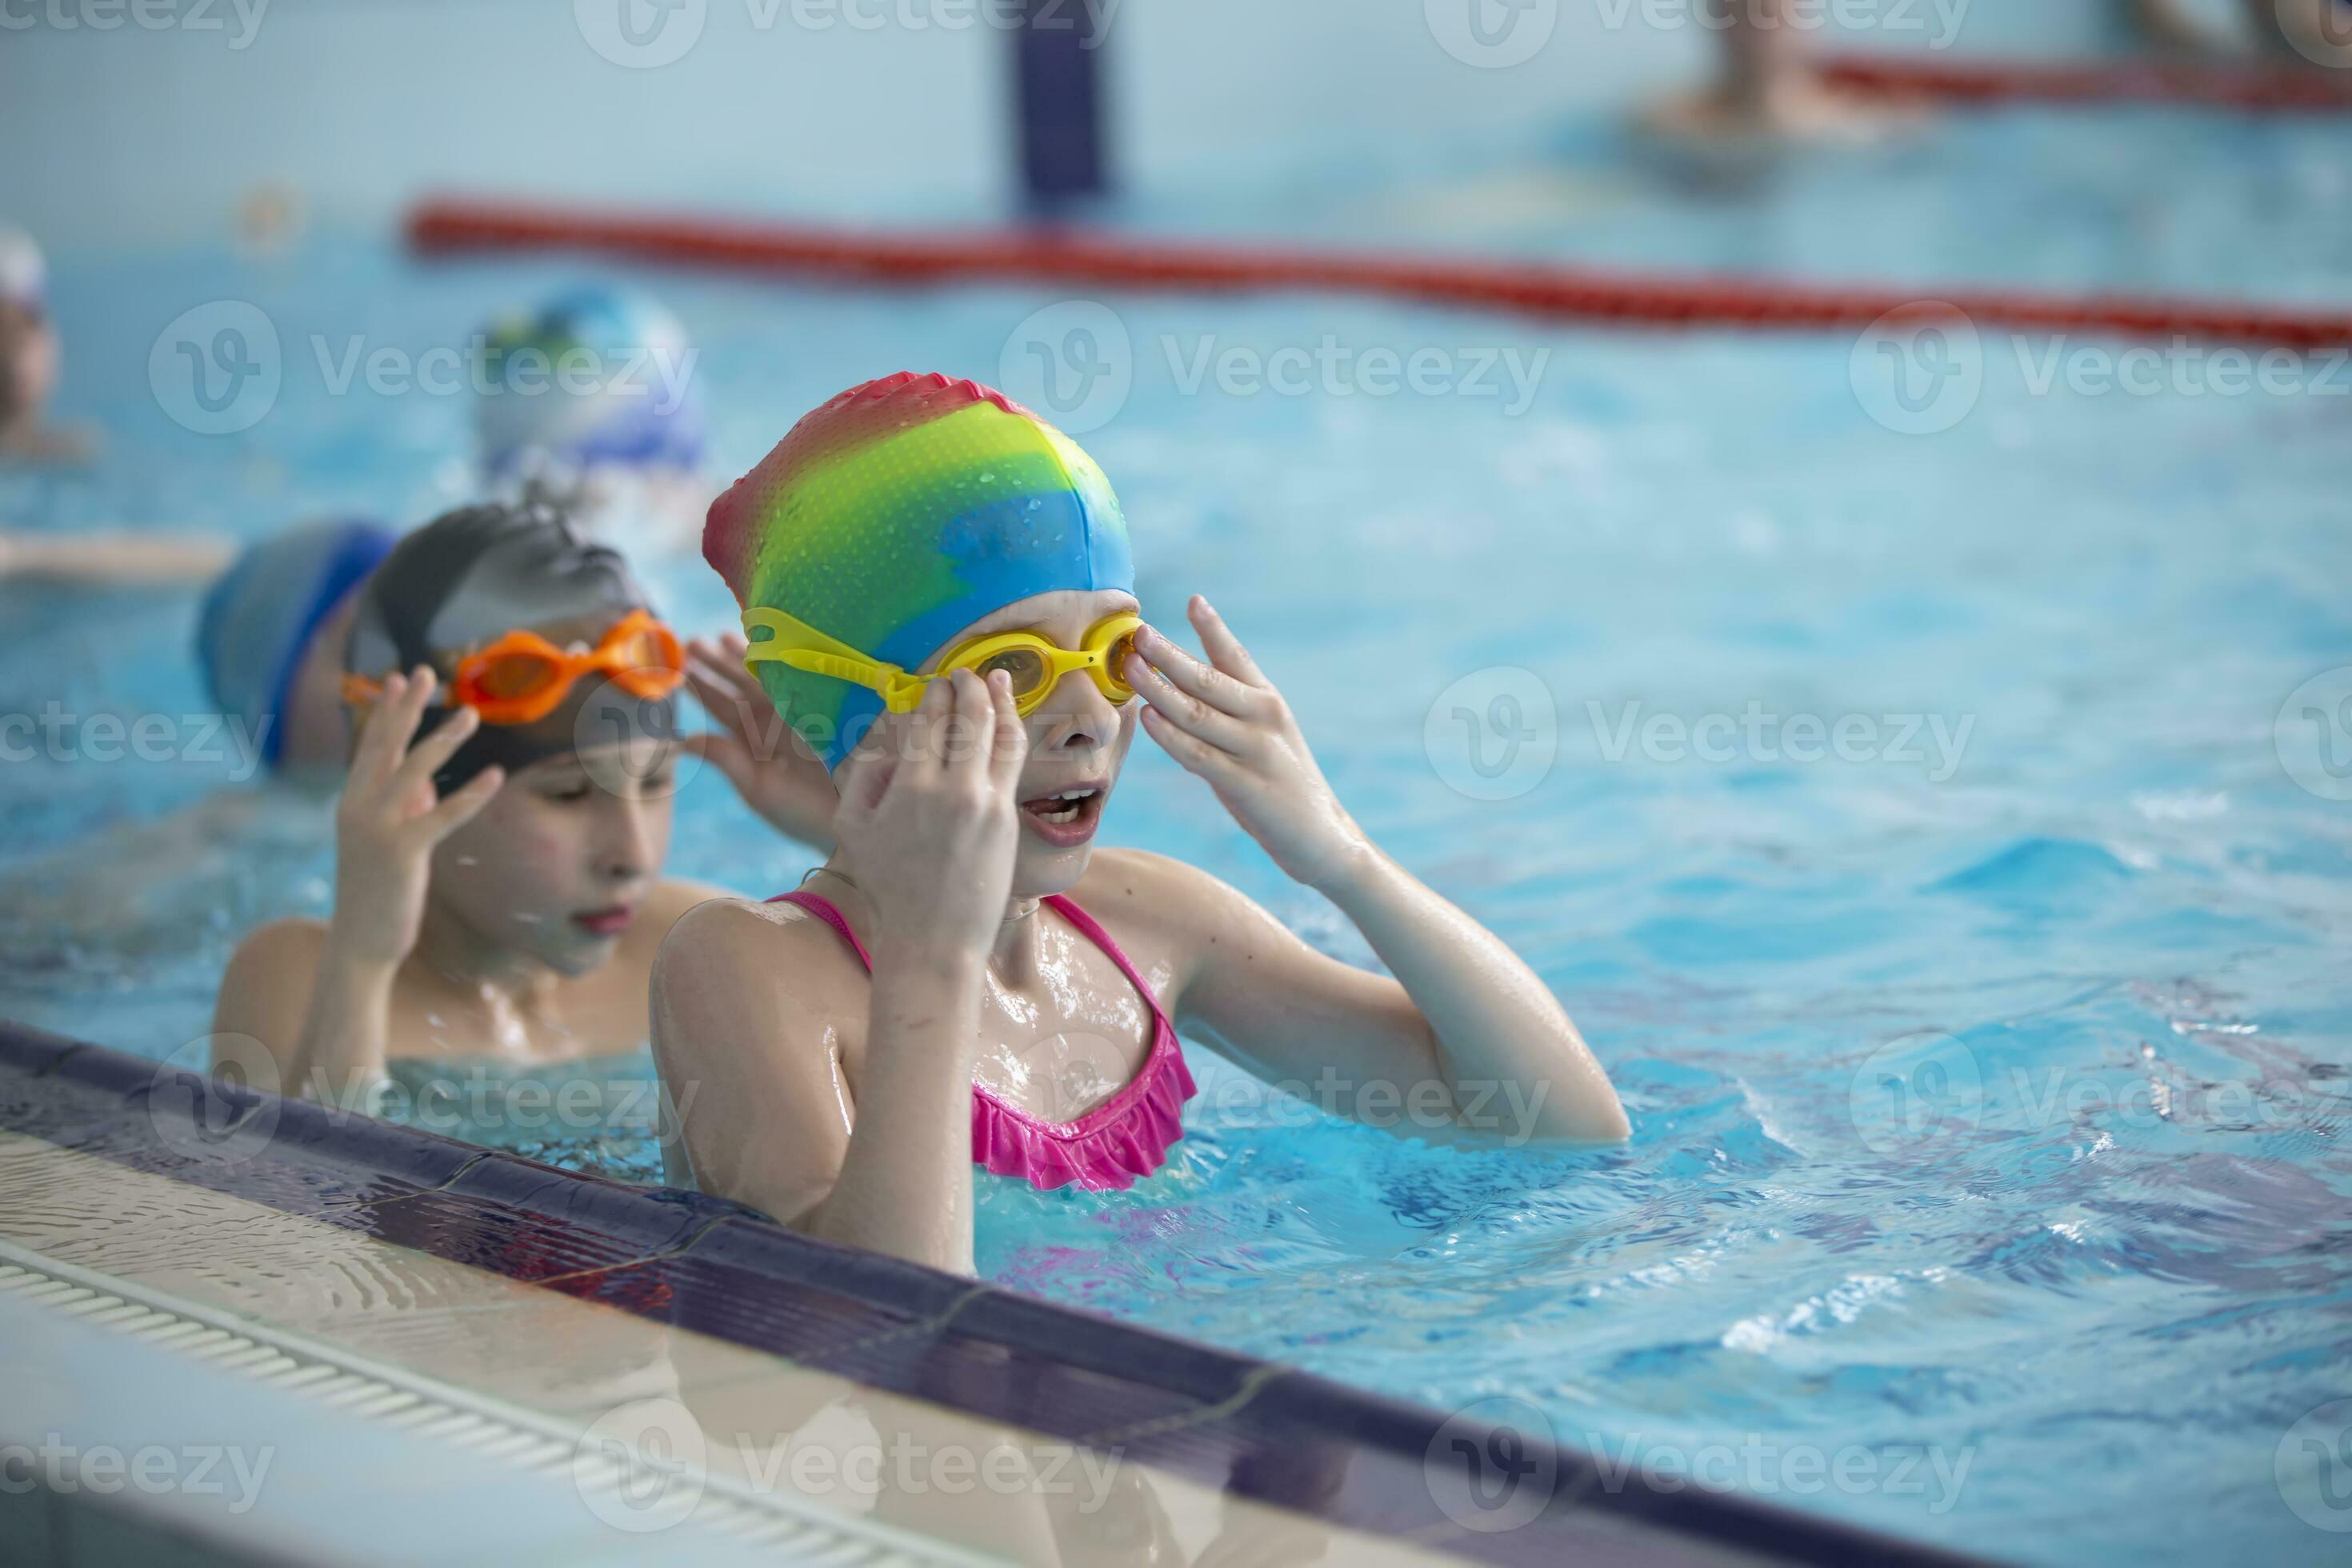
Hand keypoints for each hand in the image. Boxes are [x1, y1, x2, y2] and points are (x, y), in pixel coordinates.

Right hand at [331, 669, 503, 964]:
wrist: (361, 942)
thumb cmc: (378, 890)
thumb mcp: (391, 840)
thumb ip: (406, 808)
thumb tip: (428, 782)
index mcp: (353, 802)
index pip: (371, 747)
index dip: (387, 712)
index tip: (399, 678)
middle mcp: (357, 808)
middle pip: (385, 747)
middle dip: (406, 708)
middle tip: (425, 672)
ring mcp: (376, 829)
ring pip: (412, 772)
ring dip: (443, 740)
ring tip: (471, 713)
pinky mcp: (400, 853)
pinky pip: (441, 817)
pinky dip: (470, 794)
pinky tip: (495, 775)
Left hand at [684, 632, 837, 851]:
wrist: (861, 814)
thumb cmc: (805, 812)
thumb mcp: (759, 789)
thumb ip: (725, 760)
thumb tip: (683, 740)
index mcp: (752, 744)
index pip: (721, 708)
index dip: (701, 686)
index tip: (679, 666)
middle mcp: (772, 723)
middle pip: (738, 686)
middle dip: (716, 664)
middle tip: (692, 643)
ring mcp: (798, 711)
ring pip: (764, 677)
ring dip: (743, 655)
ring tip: (722, 636)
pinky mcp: (824, 704)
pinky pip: (797, 675)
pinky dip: (782, 658)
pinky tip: (767, 641)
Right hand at [830, 668, 1027, 968]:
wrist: (933, 938)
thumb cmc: (888, 886)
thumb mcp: (852, 828)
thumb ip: (864, 776)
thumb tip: (892, 745)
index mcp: (910, 787)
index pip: (929, 722)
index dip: (935, 694)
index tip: (936, 681)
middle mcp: (952, 788)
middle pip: (968, 718)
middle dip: (968, 687)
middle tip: (964, 673)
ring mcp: (986, 802)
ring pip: (1000, 734)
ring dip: (999, 700)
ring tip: (995, 678)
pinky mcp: (1007, 817)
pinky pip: (1012, 761)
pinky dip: (1011, 731)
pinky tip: (1009, 718)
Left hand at [1128, 596, 1367, 889]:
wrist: (1323, 837)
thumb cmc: (1283, 785)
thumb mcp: (1263, 737)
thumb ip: (1228, 713)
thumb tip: (1178, 689)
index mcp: (1268, 701)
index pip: (1237, 656)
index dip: (1214, 628)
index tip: (1193, 600)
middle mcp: (1264, 718)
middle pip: (1208, 678)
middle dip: (1170, 654)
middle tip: (1139, 632)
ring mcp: (1256, 750)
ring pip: (1198, 712)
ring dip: (1160, 688)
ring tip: (1131, 667)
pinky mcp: (1245, 784)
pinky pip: (1199, 755)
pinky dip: (1171, 735)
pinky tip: (1149, 716)